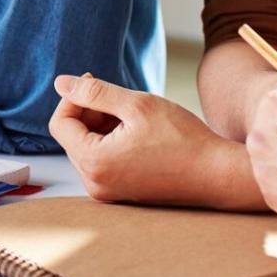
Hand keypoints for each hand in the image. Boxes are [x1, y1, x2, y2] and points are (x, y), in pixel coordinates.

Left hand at [50, 74, 236, 204]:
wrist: (217, 174)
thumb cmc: (182, 139)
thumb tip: (60, 83)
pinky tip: (140, 134)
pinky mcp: (121, 193)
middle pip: (72, 136)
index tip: (96, 83)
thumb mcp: (136, 105)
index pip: (60, 123)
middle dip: (90, 112)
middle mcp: (95, 183)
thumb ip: (94, 92)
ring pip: (88, 146)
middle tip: (123, 100)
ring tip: (135, 118)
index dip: (74, 98)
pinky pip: (103, 160)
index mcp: (94, 162)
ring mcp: (108, 191)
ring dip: (103, 126)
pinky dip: (113, 141)